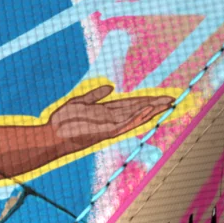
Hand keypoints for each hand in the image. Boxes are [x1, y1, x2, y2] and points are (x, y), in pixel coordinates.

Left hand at [49, 84, 173, 151]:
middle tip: (172, 99)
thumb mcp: (79, 102)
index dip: (145, 99)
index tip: (159, 95)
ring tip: (167, 103)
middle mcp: (110, 120)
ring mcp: (109, 127)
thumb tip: (111, 86)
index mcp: (105, 112)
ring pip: (136, 117)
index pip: (130, 104)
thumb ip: (95, 95)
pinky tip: (149, 110)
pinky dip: (138, 117)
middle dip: (154, 104)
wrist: (51, 135)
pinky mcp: (106, 133)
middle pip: (137, 109)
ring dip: (151, 110)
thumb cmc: (62, 121)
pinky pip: (126, 124)